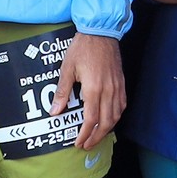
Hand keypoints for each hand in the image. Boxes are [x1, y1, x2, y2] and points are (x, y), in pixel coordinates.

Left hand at [62, 32, 128, 151]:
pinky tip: (109, 119)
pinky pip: (122, 105)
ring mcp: (117, 87)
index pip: (91, 119)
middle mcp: (108, 91)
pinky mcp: (121, 82)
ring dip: (107, 130)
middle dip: (96, 137)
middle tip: (87, 145)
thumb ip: (62, 92)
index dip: (85, 134)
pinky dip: (116, 116)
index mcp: (93, 88)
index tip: (78, 142)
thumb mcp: (67, 69)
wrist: (101, 32)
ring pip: (116, 116)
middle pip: (106, 122)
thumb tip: (54, 112)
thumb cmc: (82, 48)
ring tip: (97, 136)